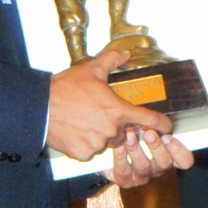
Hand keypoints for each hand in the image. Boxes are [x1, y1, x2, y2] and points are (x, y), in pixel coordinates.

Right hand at [46, 50, 172, 160]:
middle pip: (124, 132)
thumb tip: (125, 54)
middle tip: (99, 114)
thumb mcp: (91, 70)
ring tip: (84, 120)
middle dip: (116, 125)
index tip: (167, 126)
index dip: (161, 123)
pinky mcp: (83, 153)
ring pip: (106, 142)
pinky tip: (76, 131)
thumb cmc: (65, 88)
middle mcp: (111, 130)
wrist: (40, 107)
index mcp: (118, 110)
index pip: (149, 120)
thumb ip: (112, 60)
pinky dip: (86, 143)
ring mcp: (97, 143)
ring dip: (100, 134)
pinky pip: (91, 151)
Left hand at [103, 129, 195, 188]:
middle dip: (156, 146)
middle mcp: (157, 168)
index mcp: (168, 155)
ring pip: (144, 168)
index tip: (168, 136)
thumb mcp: (145, 123)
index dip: (180, 151)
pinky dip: (121, 158)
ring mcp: (142, 176)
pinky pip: (124, 172)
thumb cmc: (131, 131)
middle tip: (148, 133)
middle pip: (165, 163)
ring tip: (129, 136)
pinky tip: (118, 146)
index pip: (185, 161)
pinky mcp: (125, 180)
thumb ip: (155, 122)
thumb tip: (161, 118)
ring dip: (136, 150)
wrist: (108, 142)